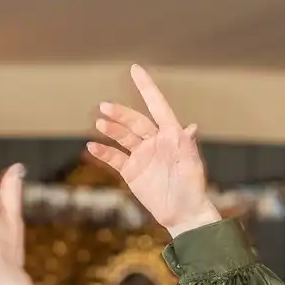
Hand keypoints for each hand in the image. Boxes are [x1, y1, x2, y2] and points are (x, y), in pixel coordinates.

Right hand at [87, 65, 220, 236]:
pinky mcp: (131, 171)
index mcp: (172, 135)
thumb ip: (188, 147)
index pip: (157, 106)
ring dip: (111, 129)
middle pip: (135, 121)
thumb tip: (190, 128)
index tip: (135, 69)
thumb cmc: (193, 189)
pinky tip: (92, 147)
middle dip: (120, 113)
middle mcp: (155, 141)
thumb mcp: (192, 167)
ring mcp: (142, 156)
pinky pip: (115, 158)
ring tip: (99, 123)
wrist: (183, 214)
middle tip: (105, 108)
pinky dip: (103, 152)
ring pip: (123, 137)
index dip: (146, 87)